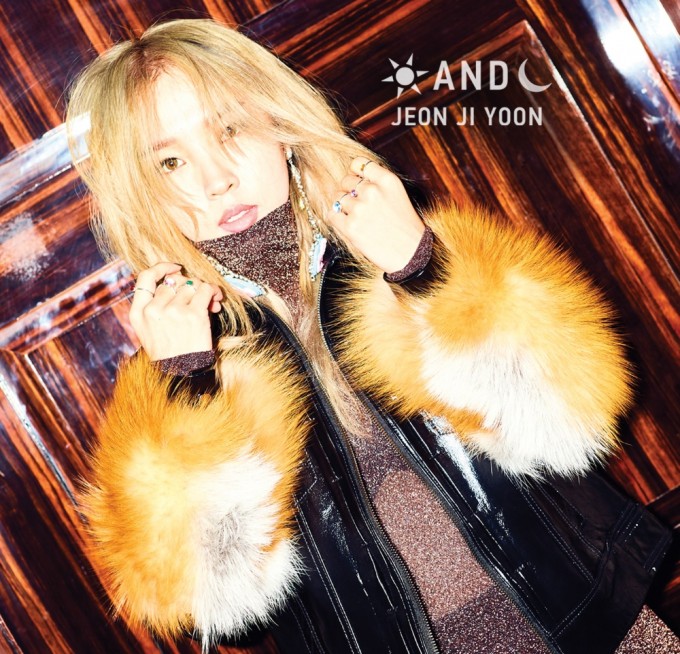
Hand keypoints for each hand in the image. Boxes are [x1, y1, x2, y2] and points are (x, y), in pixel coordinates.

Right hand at [129, 262, 223, 360]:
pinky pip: (205, 290)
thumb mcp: (151, 331)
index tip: (175, 268)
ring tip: (210, 303)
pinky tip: (215, 301)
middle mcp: (153, 310)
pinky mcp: (193, 314)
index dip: (161, 268)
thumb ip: (158, 307)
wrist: (182, 373)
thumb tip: (183, 283)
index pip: (144, 278)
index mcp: (138, 313)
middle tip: (200, 297)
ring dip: (203, 291)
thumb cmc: (171, 353)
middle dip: (189, 286)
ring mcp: (173, 311)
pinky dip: (213, 292)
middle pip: (174, 282)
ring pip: (191, 285)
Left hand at [327, 157, 424, 272]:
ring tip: (357, 218)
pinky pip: (331, 215)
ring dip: (343, 207)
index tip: (357, 183)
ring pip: (337, 198)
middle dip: (348, 191)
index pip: (358, 164)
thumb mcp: (398, 195)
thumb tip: (353, 178)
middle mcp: (372, 191)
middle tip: (359, 206)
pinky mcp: (350, 227)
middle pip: (345, 181)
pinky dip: (336, 219)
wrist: (410, 254)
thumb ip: (378, 183)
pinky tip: (347, 225)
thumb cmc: (405, 226)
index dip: (355, 173)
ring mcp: (359, 209)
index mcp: (387, 180)